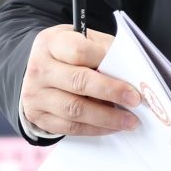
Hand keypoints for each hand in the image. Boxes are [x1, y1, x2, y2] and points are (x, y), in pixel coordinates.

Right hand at [19, 25, 141, 136]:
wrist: (40, 71)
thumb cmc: (69, 54)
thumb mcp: (84, 41)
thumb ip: (105, 51)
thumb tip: (132, 73)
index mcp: (51, 43)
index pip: (79, 52)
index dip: (106, 62)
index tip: (129, 75)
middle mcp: (39, 68)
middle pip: (78, 82)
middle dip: (111, 92)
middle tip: (136, 100)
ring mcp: (34, 94)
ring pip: (75, 109)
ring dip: (107, 117)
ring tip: (130, 120)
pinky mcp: (38, 116)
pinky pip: (70, 127)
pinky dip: (95, 129)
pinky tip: (112, 126)